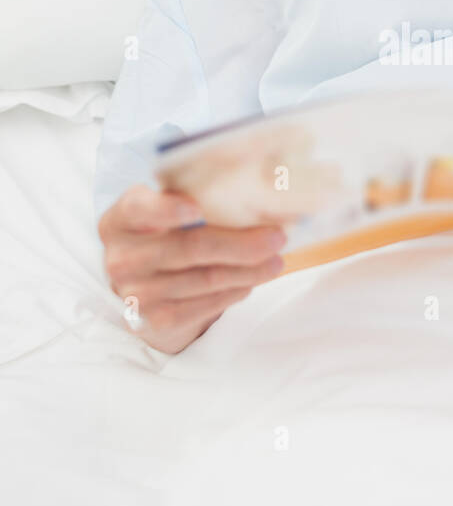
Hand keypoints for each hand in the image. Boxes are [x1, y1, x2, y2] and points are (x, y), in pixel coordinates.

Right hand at [98, 184, 288, 354]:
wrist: (139, 285)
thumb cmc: (161, 234)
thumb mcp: (163, 210)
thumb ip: (193, 196)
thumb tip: (260, 185)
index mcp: (121, 218)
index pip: (139, 209)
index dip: (167, 208)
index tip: (197, 207)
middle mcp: (122, 257)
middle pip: (190, 247)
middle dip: (242, 243)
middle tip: (278, 236)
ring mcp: (137, 292)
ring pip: (206, 279)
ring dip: (250, 270)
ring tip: (276, 260)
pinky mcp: (156, 319)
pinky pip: (207, 305)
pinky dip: (236, 291)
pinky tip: (252, 279)